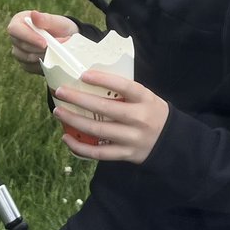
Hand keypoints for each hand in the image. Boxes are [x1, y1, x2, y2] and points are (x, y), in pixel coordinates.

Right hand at [7, 10, 78, 75]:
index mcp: (18, 22)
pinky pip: (32, 68)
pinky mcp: (25, 64)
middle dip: (42, 48)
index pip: (15, 30)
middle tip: (61, 44)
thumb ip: (45, 19)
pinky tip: (53, 58)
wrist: (66, 40)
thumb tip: (34, 14)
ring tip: (60, 50)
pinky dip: (44, 64)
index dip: (28, 37)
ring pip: (27, 59)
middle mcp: (15, 38)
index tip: (44, 43)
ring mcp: (19, 52)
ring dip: (45, 56)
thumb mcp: (57, 21)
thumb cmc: (60, 27)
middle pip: (22, 46)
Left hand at [53, 71, 168, 163]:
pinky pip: (99, 153)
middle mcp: (139, 118)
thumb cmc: (151, 112)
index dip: (103, 80)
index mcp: (145, 99)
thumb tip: (91, 79)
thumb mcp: (146, 96)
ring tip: (59, 112)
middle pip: (105, 109)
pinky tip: (66, 138)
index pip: (124, 86)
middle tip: (61, 92)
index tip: (83, 74)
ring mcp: (132, 138)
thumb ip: (125, 91)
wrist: (170, 141)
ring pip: (98, 131)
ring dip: (74, 121)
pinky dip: (80, 147)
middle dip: (79, 99)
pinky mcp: (126, 154)